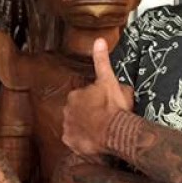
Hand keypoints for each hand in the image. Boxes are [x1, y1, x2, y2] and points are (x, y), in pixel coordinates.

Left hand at [61, 38, 133, 157]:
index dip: (95, 101)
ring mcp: (67, 126)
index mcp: (75, 95)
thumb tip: (98, 40)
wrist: (114, 131)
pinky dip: (81, 141)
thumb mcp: (109, 79)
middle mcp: (67, 110)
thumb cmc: (114, 106)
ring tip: (99, 131)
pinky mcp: (70, 141)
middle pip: (77, 111)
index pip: (83, 97)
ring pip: (75, 125)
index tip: (104, 105)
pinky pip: (74, 141)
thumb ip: (102, 60)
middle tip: (103, 118)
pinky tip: (93, 141)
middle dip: (87, 114)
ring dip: (84, 127)